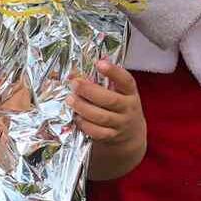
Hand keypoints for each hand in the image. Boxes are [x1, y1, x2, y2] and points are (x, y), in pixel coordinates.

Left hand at [70, 61, 145, 178]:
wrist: (131, 134)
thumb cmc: (120, 106)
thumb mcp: (119, 93)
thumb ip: (104, 83)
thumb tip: (79, 71)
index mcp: (130, 93)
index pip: (126, 81)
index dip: (113, 72)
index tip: (99, 63)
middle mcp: (128, 108)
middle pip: (110, 100)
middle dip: (90, 91)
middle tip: (74, 83)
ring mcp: (120, 124)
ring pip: (101, 117)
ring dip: (83, 108)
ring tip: (70, 99)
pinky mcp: (111, 137)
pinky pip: (96, 132)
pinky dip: (84, 124)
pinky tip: (76, 116)